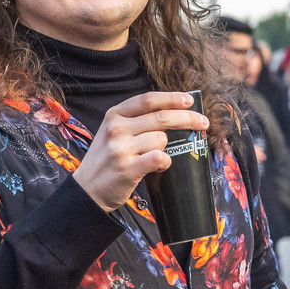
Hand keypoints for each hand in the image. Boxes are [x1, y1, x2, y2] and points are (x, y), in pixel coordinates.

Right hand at [71, 92, 208, 211]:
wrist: (87, 190)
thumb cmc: (106, 160)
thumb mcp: (113, 132)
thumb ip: (136, 120)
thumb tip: (173, 112)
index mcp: (114, 115)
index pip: (148, 100)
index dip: (172, 98)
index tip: (189, 100)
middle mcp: (116, 128)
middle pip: (161, 117)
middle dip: (188, 118)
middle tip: (203, 123)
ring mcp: (121, 148)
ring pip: (161, 139)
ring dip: (166, 148)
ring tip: (154, 156)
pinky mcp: (127, 168)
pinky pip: (160, 158)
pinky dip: (165, 162)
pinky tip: (158, 167)